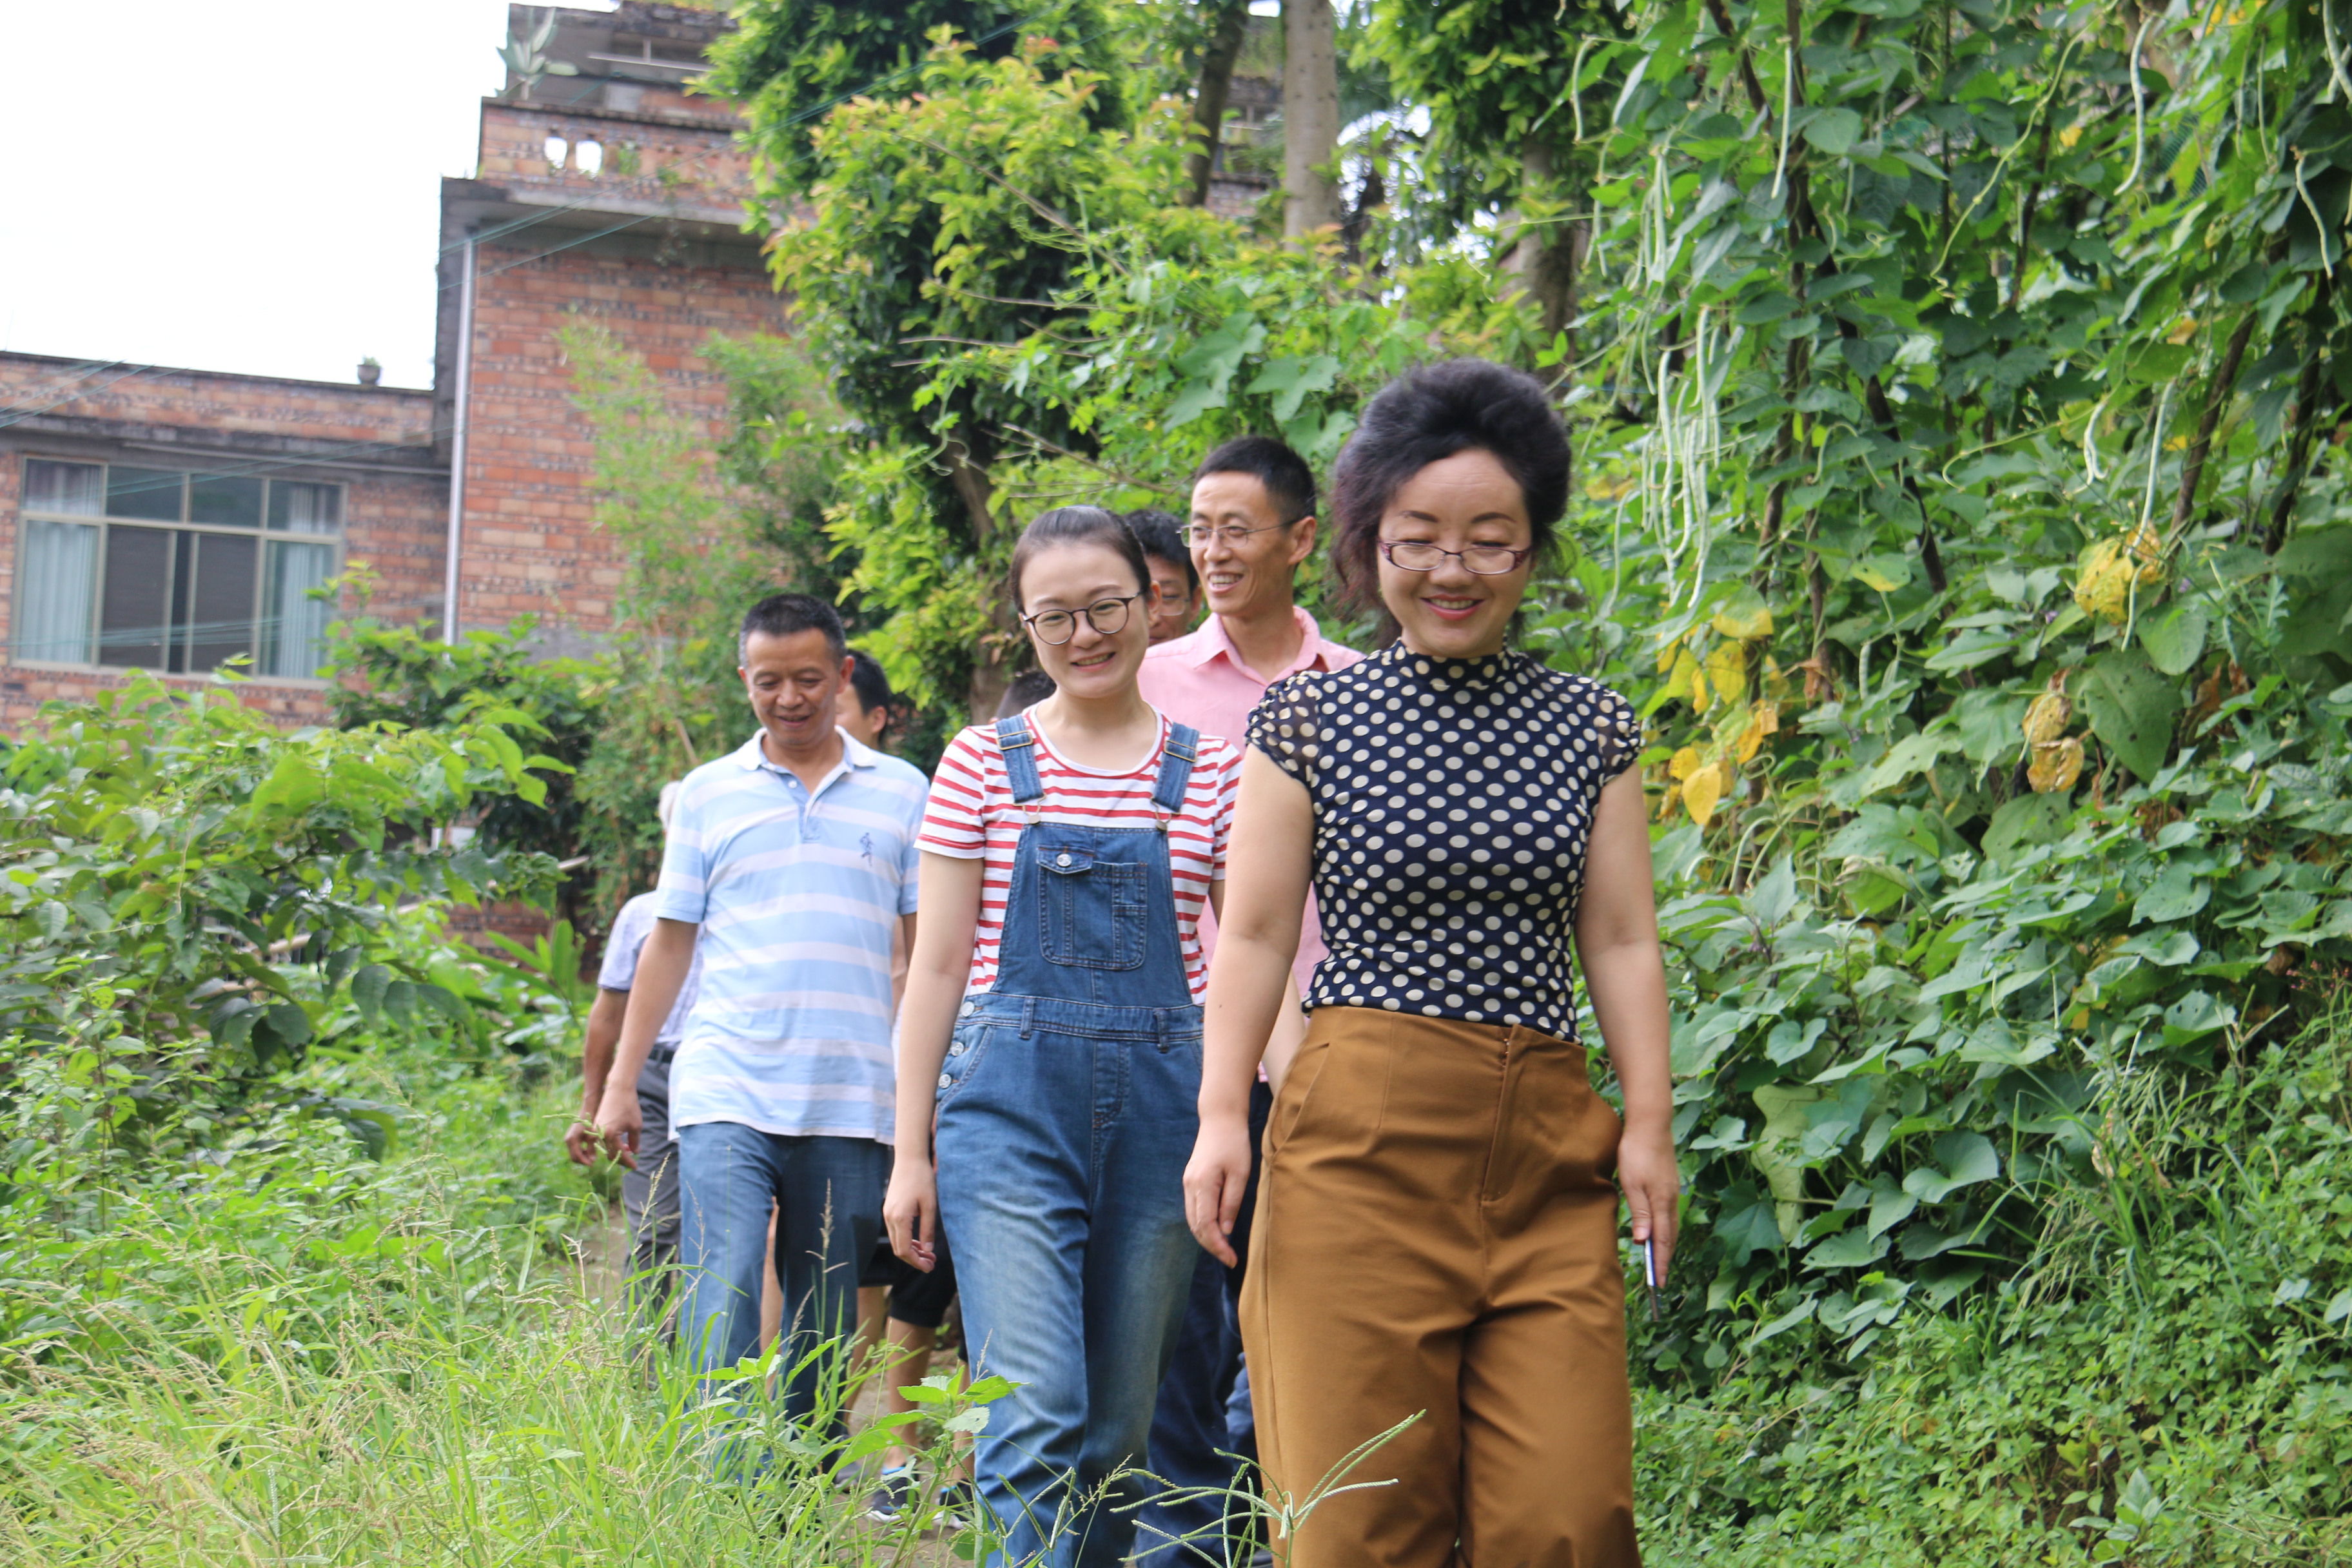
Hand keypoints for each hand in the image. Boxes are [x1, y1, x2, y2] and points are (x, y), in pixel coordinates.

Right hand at [563, 1111, 602, 1166]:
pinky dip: (580, 1153)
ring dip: (582, 1157)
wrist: (586, 1114)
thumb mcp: (592, 1136)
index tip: (592, 1164)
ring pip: (573, 1154)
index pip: (577, 1156)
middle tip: (592, 1162)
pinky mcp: (570, 1139)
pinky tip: (588, 1151)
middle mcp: (568, 1141)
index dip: (584, 1161)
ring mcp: (568, 1140)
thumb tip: (593, 1160)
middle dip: (583, 1161)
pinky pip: (574, 1150)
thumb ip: (592, 1148)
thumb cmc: (591, 1123)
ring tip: (591, 1156)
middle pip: (574, 1157)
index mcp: (572, 1140)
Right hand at [594, 1086, 641, 1170]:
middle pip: (610, 1154)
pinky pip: (602, 1140)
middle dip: (621, 1158)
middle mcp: (600, 1134)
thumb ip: (635, 1141)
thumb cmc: (629, 1106)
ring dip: (616, 1151)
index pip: (619, 1154)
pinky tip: (621, 1142)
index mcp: (610, 1135)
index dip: (628, 1162)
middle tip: (632, 1161)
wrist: (618, 1089)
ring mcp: (596, 1129)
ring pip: (605, 1147)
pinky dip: (611, 1143)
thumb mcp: (636, 1125)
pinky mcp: (596, 1125)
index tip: (635, 1167)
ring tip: (628, 1149)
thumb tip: (635, 1152)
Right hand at [884, 1158, 938, 1271]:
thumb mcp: (930, 1205)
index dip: (916, 1262)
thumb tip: (928, 1250)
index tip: (930, 1267)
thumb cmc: (922, 1179)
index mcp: (899, 1218)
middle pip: (898, 1249)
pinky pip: (896, 1232)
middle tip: (932, 1263)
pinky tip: (920, 1242)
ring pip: (897, 1241)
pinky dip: (907, 1240)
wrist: (909, 1159)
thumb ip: (928, 1229)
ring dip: (911, 1250)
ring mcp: (887, 1214)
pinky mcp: (889, 1210)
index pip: (904, 1250)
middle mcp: (889, 1218)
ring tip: (928, 1255)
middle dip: (914, 1259)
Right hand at [1183, 1111, 1252, 1266]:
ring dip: (1206, 1237)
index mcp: (1202, 1185)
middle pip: (1196, 1226)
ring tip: (1224, 1249)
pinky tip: (1216, 1230)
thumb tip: (1225, 1231)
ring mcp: (1187, 1183)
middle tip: (1230, 1259)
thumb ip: (1231, 1203)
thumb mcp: (1240, 1174)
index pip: (1206, 1226)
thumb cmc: (1234, 1143)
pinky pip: (1194, 1209)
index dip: (1218, 1246)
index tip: (1232, 1260)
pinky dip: (1203, 1224)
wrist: (1220, 1118)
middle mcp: (1190, 1186)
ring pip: (1192, 1219)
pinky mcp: (1191, 1180)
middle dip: (1211, 1246)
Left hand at [1617, 1119, 1680, 1281]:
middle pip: (1670, 1237)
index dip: (1659, 1262)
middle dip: (1665, 1259)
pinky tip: (1659, 1232)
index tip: (1658, 1282)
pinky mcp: (1669, 1185)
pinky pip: (1669, 1215)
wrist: (1650, 1124)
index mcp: (1662, 1202)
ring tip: (1659, 1262)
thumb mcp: (1632, 1183)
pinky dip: (1666, 1230)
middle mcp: (1671, 1200)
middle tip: (1660, 1280)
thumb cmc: (1636, 1152)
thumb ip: (1640, 1212)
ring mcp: (1672, 1192)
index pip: (1662, 1240)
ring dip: (1666, 1246)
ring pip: (1671, 1226)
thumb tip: (1644, 1241)